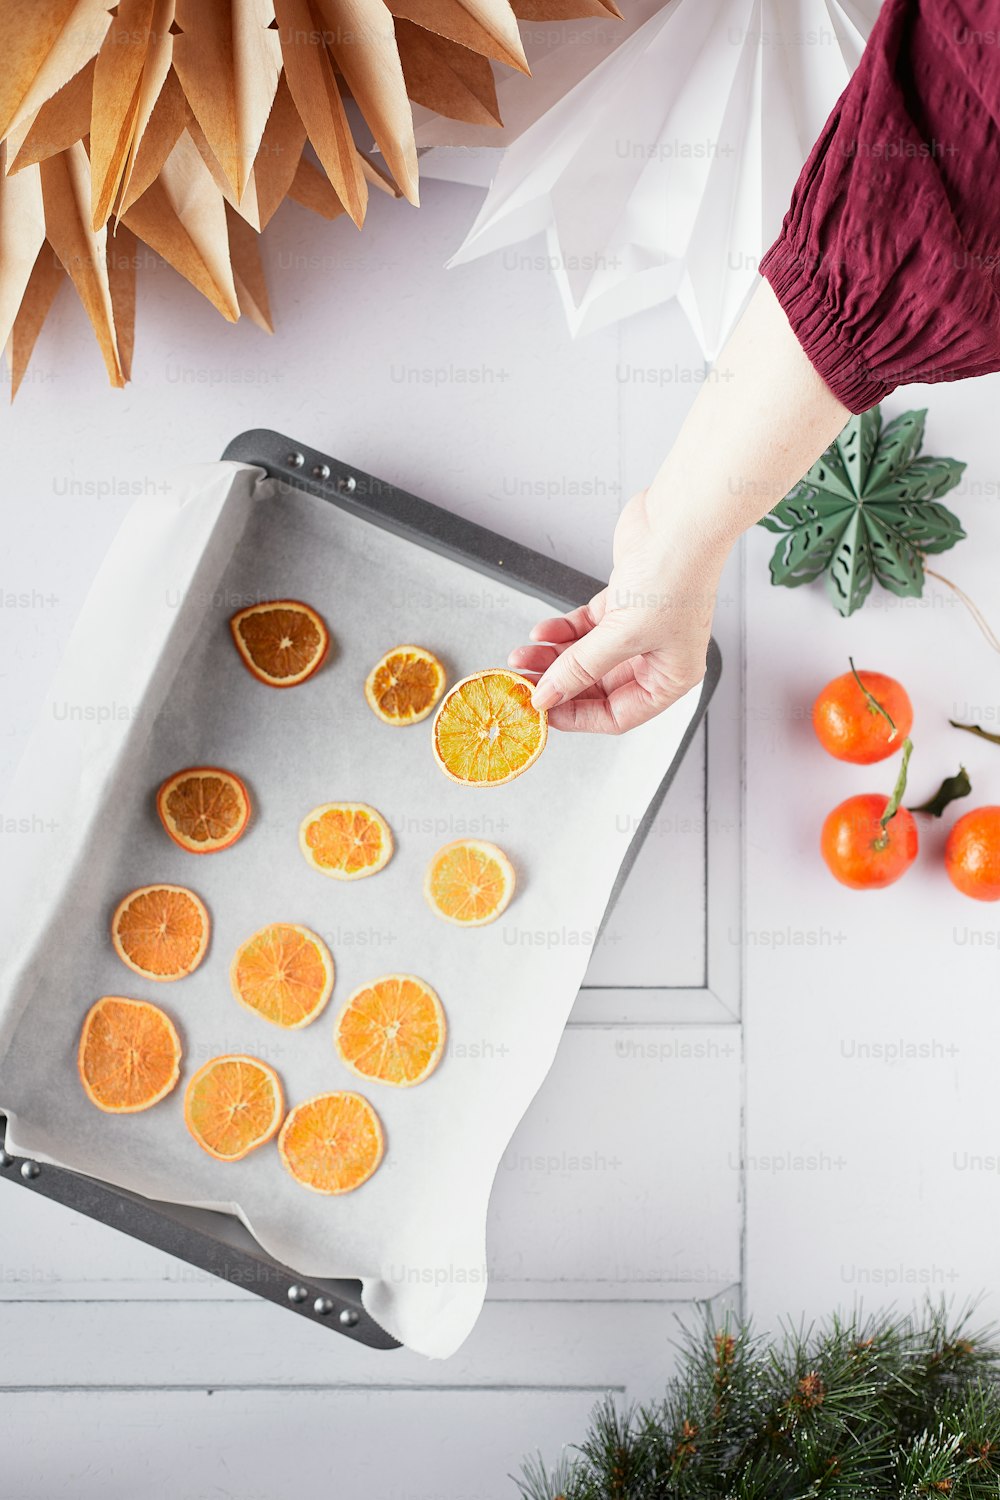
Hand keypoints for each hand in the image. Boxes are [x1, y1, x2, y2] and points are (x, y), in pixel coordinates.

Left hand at [507, 488, 726, 733]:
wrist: (681, 517)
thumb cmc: (676, 573)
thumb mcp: (624, 633)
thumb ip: (581, 668)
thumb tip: (548, 696)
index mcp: (671, 677)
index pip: (617, 716)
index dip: (577, 716)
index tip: (543, 711)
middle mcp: (656, 657)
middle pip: (596, 687)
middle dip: (558, 684)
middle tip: (525, 684)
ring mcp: (637, 629)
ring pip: (585, 656)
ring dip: (552, 657)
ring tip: (522, 656)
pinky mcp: (621, 603)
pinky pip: (583, 628)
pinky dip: (561, 631)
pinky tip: (540, 632)